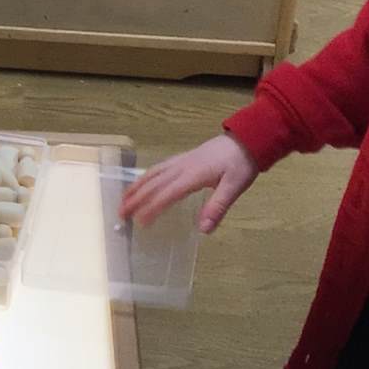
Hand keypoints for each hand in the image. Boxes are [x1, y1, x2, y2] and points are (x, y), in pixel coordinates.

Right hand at [118, 133, 259, 232]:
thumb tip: (203, 230)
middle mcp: (181, 168)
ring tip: (123, 200)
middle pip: (153, 184)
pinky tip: (142, 183)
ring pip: (152, 174)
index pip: (166, 195)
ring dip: (136, 187)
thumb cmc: (241, 165)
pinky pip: (158, 168)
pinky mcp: (183, 159)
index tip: (139, 223)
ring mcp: (180, 161)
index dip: (151, 209)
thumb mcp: (234, 187)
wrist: (247, 139)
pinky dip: (145, 177)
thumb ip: (217, 208)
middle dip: (135, 199)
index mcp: (192, 176)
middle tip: (120, 214)